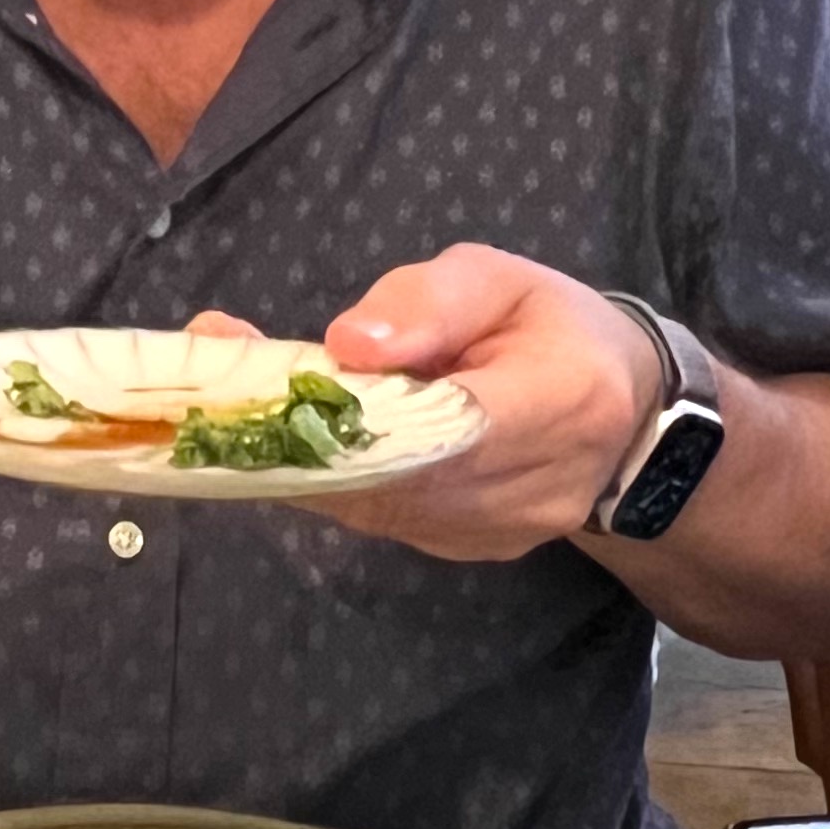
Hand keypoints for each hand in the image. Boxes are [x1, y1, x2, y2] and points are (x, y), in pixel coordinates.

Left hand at [245, 247, 664, 563]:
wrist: (622, 415)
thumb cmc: (555, 329)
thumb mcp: (503, 278)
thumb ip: (430, 302)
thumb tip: (346, 345)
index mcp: (560, 403)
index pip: (449, 425)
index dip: (349, 416)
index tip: (262, 383)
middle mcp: (532, 489)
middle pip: (392, 476)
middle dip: (293, 434)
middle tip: (207, 388)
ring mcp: (496, 533)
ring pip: (372, 506)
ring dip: (295, 460)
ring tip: (231, 402)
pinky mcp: (464, 550)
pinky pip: (378, 517)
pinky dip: (326, 478)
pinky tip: (287, 437)